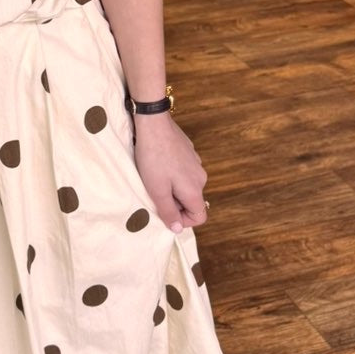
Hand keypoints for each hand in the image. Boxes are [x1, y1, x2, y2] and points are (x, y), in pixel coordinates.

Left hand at [132, 114, 208, 232]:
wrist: (153, 124)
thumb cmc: (153, 158)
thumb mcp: (157, 190)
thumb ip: (168, 212)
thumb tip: (178, 229)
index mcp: (194, 189)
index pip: (199, 216)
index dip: (183, 221)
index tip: (165, 212)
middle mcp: (200, 177)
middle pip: (191, 201)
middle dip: (174, 202)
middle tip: (154, 192)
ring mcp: (196, 162)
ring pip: (186, 186)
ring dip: (171, 187)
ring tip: (154, 177)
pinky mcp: (188, 152)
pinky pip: (183, 171)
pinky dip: (171, 173)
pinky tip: (158, 163)